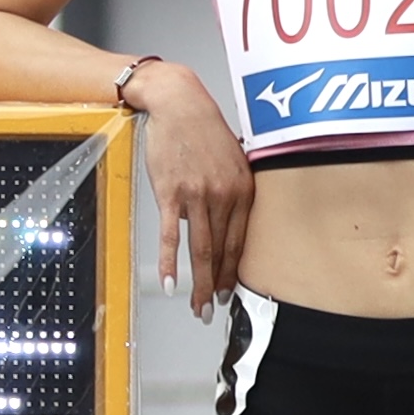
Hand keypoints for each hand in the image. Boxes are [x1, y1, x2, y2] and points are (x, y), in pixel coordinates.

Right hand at [132, 65, 251, 318]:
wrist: (179, 104)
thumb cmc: (201, 130)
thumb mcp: (232, 159)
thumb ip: (232, 190)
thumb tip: (226, 218)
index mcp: (243, 190)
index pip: (239, 242)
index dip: (232, 272)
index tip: (226, 293)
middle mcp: (225, 195)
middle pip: (221, 252)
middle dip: (215, 286)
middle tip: (210, 310)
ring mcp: (198, 196)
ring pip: (200, 249)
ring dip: (197, 283)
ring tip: (195, 306)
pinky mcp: (172, 193)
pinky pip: (172, 235)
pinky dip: (170, 262)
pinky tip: (170, 283)